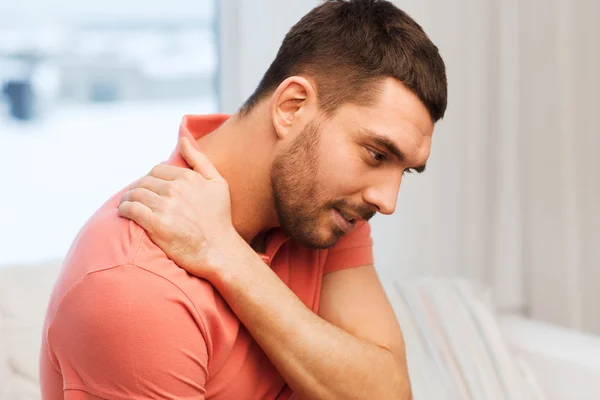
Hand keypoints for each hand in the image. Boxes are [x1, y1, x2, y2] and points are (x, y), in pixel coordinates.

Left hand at [118, 137, 245, 280]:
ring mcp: (165, 207)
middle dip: (138, 188)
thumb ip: (200, 160)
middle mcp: (175, 189)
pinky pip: (131, 210)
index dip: (151, 178)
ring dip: (127, 198)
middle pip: (144, 181)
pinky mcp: (155, 224)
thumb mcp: (218, 183)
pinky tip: (124, 213)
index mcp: (188, 178)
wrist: (218, 250)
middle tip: (136, 198)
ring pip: (135, 194)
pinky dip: (124, 210)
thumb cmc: (219, 219)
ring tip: (127, 205)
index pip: (157, 170)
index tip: (150, 188)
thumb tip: (182, 139)